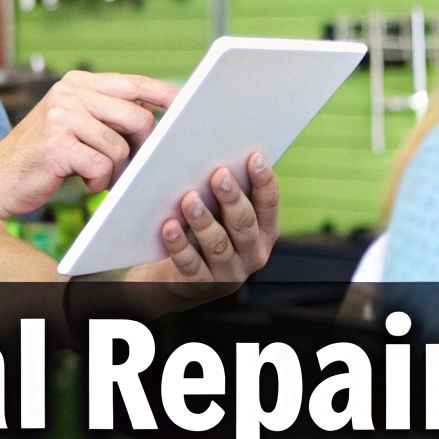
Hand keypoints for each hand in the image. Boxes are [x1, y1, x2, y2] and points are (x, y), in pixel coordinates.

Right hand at [0, 70, 177, 217]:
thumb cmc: (42, 156)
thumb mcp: (72, 123)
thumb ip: (106, 114)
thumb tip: (157, 117)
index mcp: (78, 82)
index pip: (133, 83)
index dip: (164, 95)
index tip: (187, 105)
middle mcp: (69, 92)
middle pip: (137, 117)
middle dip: (140, 148)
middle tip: (127, 165)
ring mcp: (62, 115)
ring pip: (120, 147)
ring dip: (114, 170)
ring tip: (93, 174)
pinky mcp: (57, 143)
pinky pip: (102, 165)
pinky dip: (98, 181)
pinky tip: (82, 180)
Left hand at [125, 152, 279, 298]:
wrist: (178, 278)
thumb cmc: (201, 232)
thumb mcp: (220, 212)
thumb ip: (225, 190)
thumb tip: (217, 153)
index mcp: (264, 231)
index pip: (269, 204)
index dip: (264, 181)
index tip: (254, 157)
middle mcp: (252, 254)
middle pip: (244, 224)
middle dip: (233, 198)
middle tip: (218, 175)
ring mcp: (228, 273)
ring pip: (218, 244)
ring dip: (204, 220)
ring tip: (189, 199)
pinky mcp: (199, 285)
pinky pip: (190, 265)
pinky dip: (179, 245)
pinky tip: (169, 227)